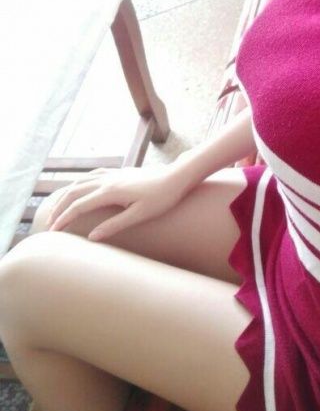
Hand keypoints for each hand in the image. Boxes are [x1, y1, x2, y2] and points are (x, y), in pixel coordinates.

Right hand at [44, 165, 185, 241]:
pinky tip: (79, 188)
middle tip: (50, 225)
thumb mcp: (140, 215)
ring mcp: (113, 174)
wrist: (177, 176)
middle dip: (60, 209)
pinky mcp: (120, 172)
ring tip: (58, 209)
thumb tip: (92, 237)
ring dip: (67, 195)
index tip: (53, 233)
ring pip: (81, 182)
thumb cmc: (163, 198)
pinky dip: (80, 182)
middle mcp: (108, 180)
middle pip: (74, 193)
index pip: (80, 206)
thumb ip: (115, 225)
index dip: (64, 219)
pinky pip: (92, 175)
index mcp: (111, 192)